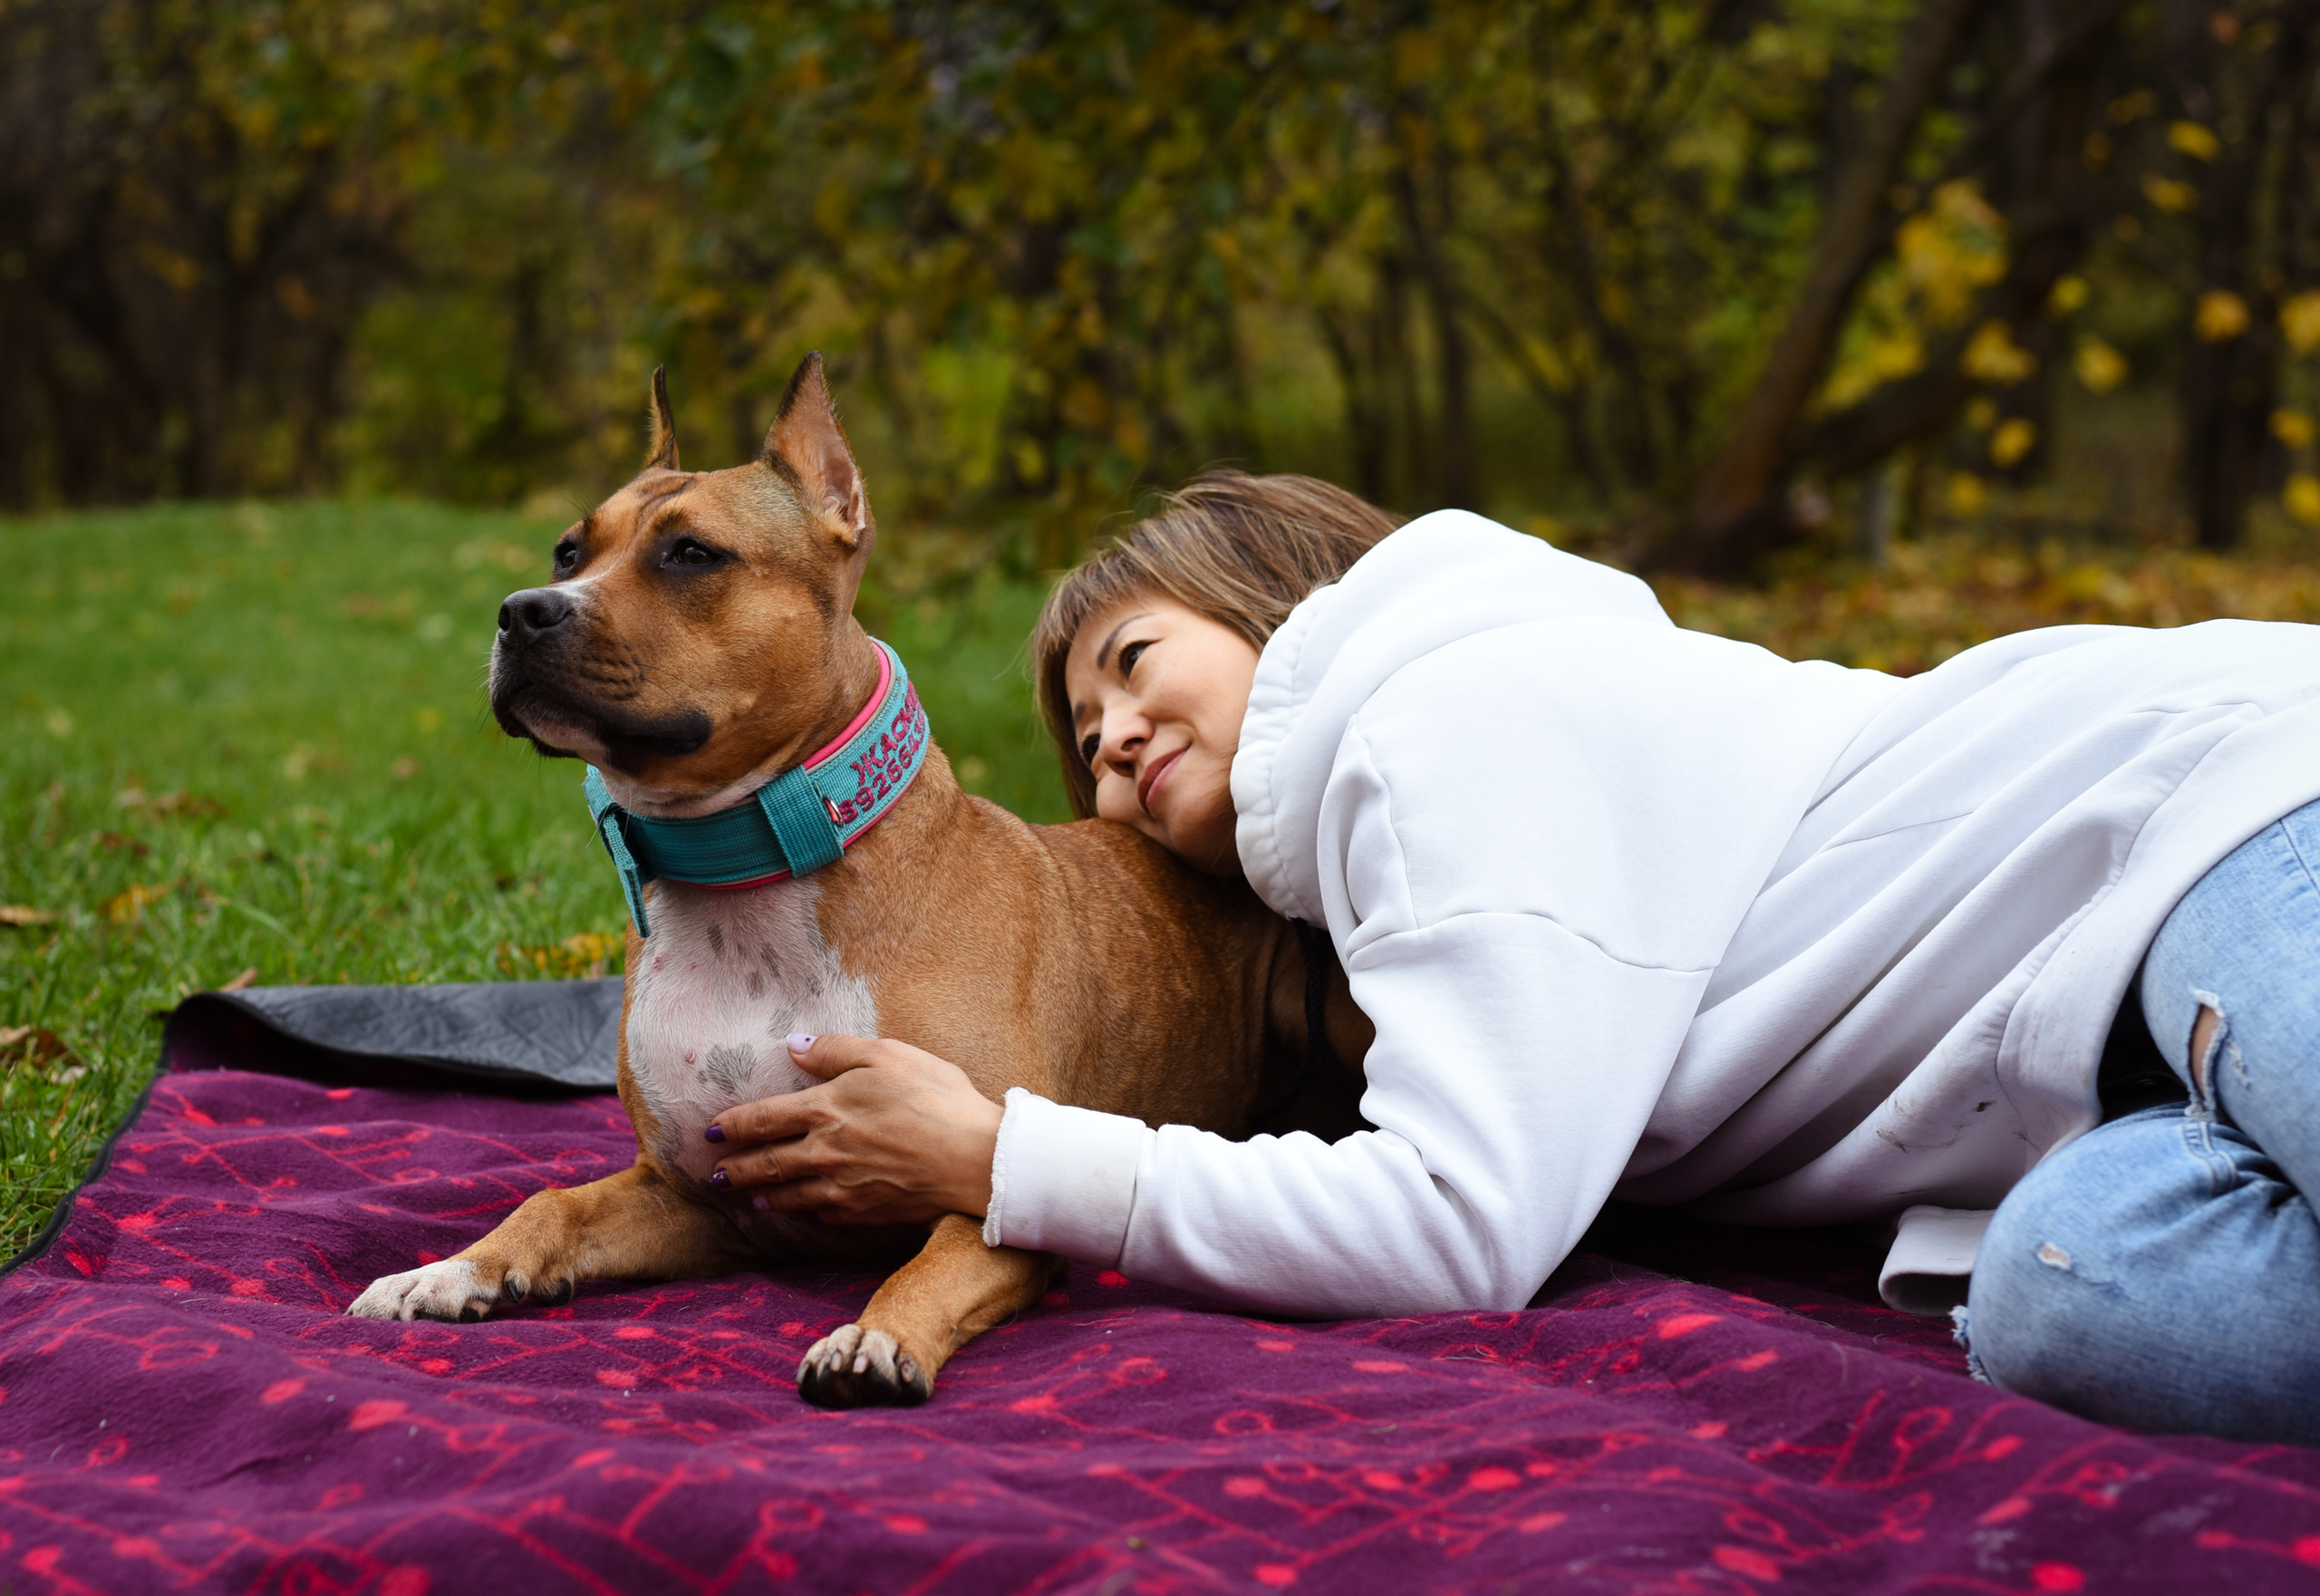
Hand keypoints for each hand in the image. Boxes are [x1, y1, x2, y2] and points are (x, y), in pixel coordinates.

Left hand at [705, 1034, 1002, 1225]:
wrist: (974, 1158)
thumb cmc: (936, 1097)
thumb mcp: (888, 1055)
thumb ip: (836, 1050)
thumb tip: (794, 1046)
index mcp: (825, 1109)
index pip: (762, 1119)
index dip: (731, 1126)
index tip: (710, 1132)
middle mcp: (824, 1152)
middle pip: (766, 1164)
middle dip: (735, 1170)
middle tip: (715, 1176)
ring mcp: (843, 1187)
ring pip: (789, 1195)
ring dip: (764, 1194)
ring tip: (750, 1196)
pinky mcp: (866, 1211)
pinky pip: (824, 1214)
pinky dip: (806, 1211)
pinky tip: (803, 1209)